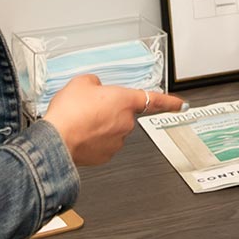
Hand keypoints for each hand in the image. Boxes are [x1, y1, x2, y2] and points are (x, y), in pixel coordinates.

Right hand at [43, 74, 184, 165]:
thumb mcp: (80, 83)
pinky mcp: (106, 156)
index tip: (182, 104)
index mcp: (125, 100)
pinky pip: (102, 144)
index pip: (155, 100)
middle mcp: (125, 122)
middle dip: (110, 111)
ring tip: (80, 121)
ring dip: (100, 126)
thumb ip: (94, 83)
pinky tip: (80, 134)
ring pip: (112, 130)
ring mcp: (117, 141)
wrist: (56, 140)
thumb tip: (95, 88)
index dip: (171, 102)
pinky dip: (93, 140)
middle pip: (123, 114)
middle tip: (88, 108)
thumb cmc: (70, 112)